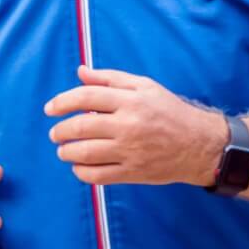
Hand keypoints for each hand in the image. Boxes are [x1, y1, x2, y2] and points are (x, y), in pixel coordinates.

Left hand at [45, 65, 226, 186]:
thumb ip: (109, 79)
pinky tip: (79, 166)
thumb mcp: (144, 87)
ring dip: (66, 152)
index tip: (49, 109)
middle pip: (79, 127)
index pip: (85, 97)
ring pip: (84, 153)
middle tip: (55, 134)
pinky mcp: (133, 172)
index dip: (61, 102)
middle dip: (59, 131)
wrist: (199, 145)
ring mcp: (130, 151)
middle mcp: (129, 125)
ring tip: (64, 150)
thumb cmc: (169, 111)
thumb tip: (80, 72)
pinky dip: (81, 172)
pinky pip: (97, 176)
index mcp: (130, 100)